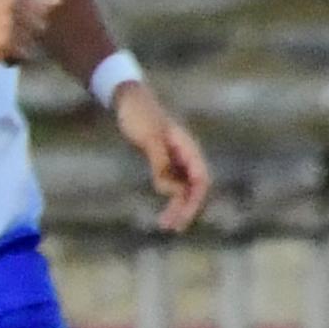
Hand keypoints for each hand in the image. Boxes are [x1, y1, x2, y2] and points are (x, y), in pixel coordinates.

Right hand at [0, 0, 60, 69]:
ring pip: (33, 44)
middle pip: (41, 26)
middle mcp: (14, 5)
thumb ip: (27, 1)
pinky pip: (23, 57)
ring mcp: (10, 25)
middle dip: (27, 34)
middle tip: (2, 35)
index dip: (32, 18)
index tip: (16, 23)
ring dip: (18, 49)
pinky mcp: (5, 45)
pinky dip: (11, 60)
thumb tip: (60, 2)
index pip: (44, 6)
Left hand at [117, 82, 214, 231]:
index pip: (201, 181)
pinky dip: (169, 196)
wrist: (127, 99)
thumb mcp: (149, 138)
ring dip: (177, 205)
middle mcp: (186, 154)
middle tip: (171, 228)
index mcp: (188, 148)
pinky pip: (171, 182)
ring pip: (183, 187)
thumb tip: (169, 190)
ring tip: (164, 224)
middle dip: (185, 209)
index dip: (194, 201)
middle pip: (193, 188)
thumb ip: (160, 163)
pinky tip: (163, 207)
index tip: (182, 218)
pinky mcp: (163, 159)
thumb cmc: (139, 115)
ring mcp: (176, 157)